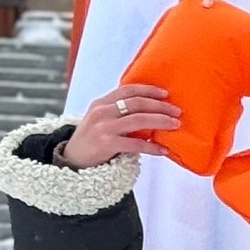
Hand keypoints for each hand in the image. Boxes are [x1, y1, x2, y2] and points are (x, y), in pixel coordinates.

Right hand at [61, 83, 180, 166]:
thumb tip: (150, 110)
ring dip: (160, 121)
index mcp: (101, 102)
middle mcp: (101, 112)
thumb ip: (118, 112)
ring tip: (175, 125)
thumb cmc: (92, 139)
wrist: (72, 159)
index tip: (166, 94)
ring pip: (138, 120)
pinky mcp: (107, 144)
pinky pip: (135, 144)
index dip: (148, 90)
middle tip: (177, 111)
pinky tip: (164, 150)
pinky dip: (152, 147)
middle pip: (136, 103)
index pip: (128, 90)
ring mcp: (103, 127)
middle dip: (160, 106)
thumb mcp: (100, 119)